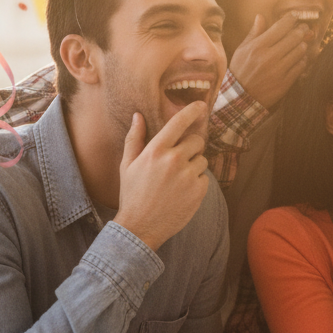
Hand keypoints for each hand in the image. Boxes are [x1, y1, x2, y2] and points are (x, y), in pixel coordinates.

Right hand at [115, 103, 209, 250]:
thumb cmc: (132, 194)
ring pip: (202, 160)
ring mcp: (188, 175)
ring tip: (176, 181)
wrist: (140, 226)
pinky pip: (205, 177)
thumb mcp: (127, 165)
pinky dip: (197, 182)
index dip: (191, 111)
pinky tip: (181, 193)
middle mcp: (174, 160)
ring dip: (194, 166)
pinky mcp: (199, 190)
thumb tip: (139, 115)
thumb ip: (135, 139)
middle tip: (178, 160)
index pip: (178, 123)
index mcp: (155, 151)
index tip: (201, 105)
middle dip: (191, 147)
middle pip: (197, 141)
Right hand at [228, 14, 311, 108]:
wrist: (241, 97)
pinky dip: (303, 60)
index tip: (295, 16)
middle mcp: (269, 57)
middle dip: (301, 30)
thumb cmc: (241, 70)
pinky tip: (299, 58)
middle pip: (294, 37)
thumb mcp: (242, 50)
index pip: (280, 27)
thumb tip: (260, 16)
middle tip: (304, 29)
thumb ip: (254, 33)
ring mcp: (278, 70)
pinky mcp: (285, 82)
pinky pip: (301, 66)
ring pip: (300, 51)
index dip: (291, 19)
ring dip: (302, 45)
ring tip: (300, 43)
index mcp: (258, 46)